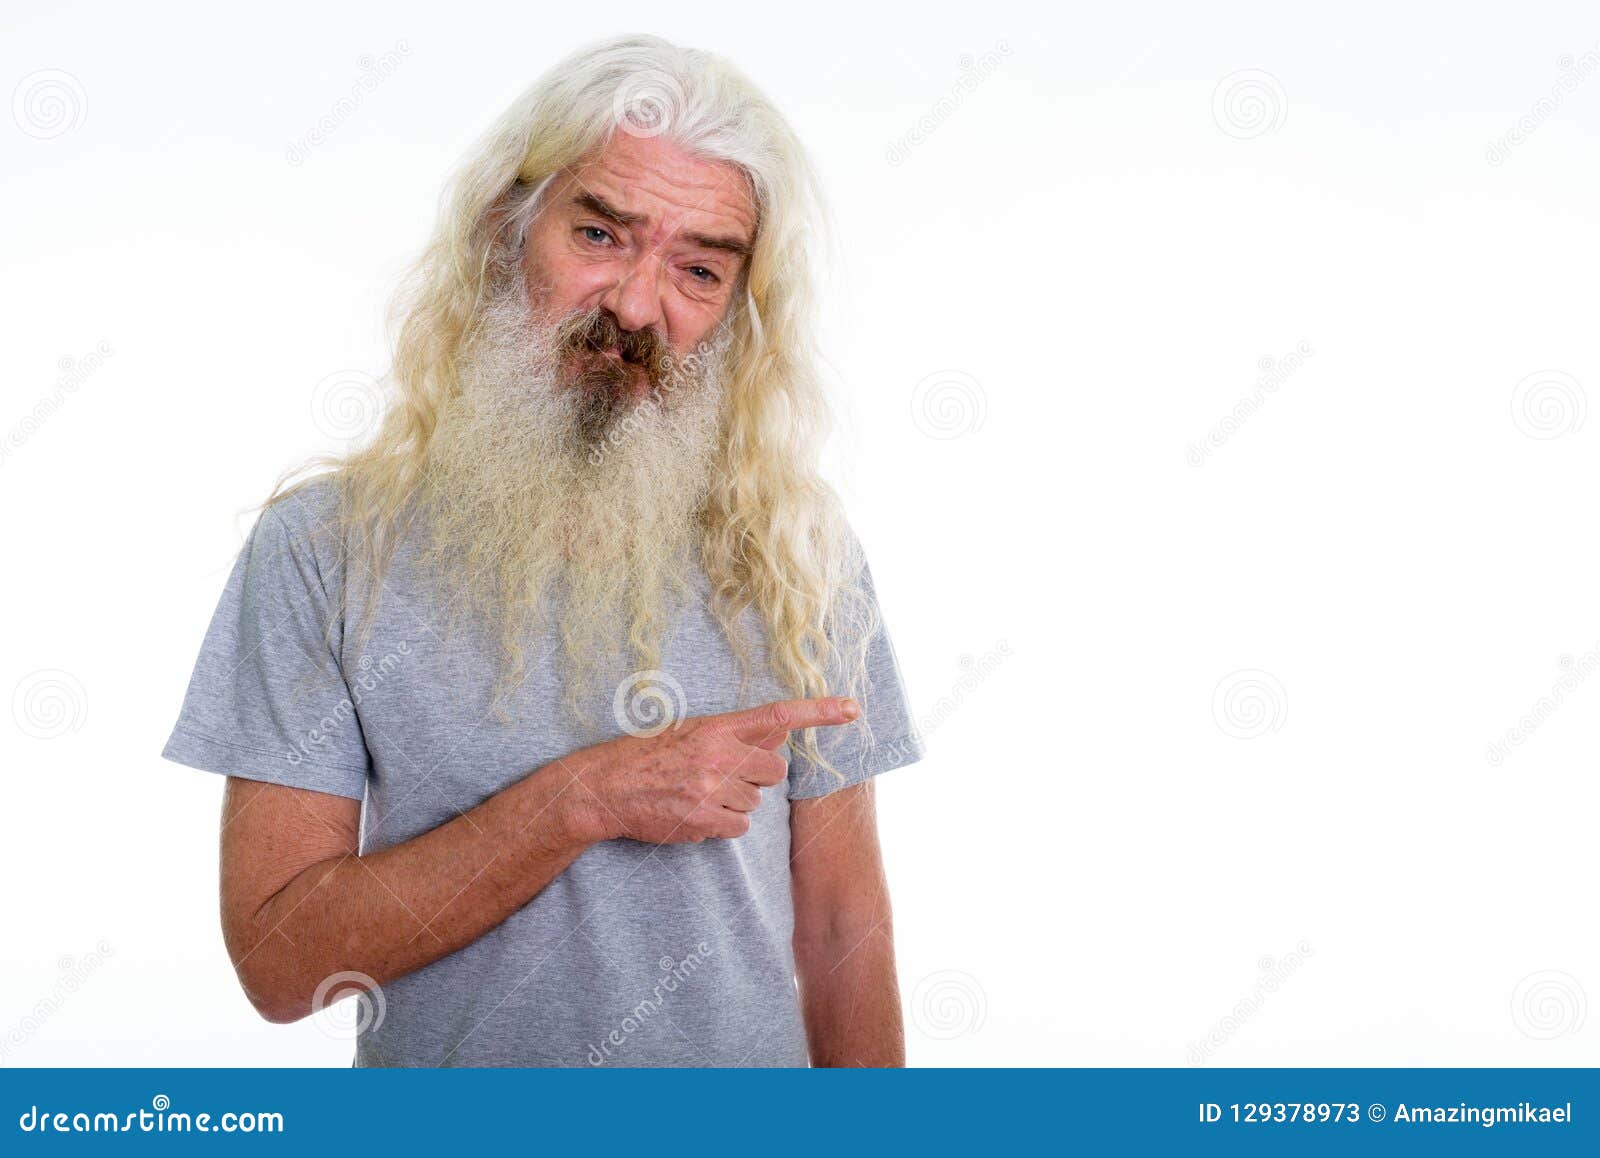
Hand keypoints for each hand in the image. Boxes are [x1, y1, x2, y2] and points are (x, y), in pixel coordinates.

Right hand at [563, 697, 860, 843]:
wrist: (603, 788)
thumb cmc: (646, 756)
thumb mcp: (689, 731)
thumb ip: (734, 734)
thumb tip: (779, 734)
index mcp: (716, 727)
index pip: (778, 716)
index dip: (819, 712)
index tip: (853, 709)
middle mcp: (718, 755)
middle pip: (773, 771)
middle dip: (756, 777)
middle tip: (722, 776)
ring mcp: (711, 789)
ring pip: (754, 803)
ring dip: (734, 803)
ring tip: (697, 794)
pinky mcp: (703, 819)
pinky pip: (738, 827)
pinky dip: (723, 825)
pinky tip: (694, 814)